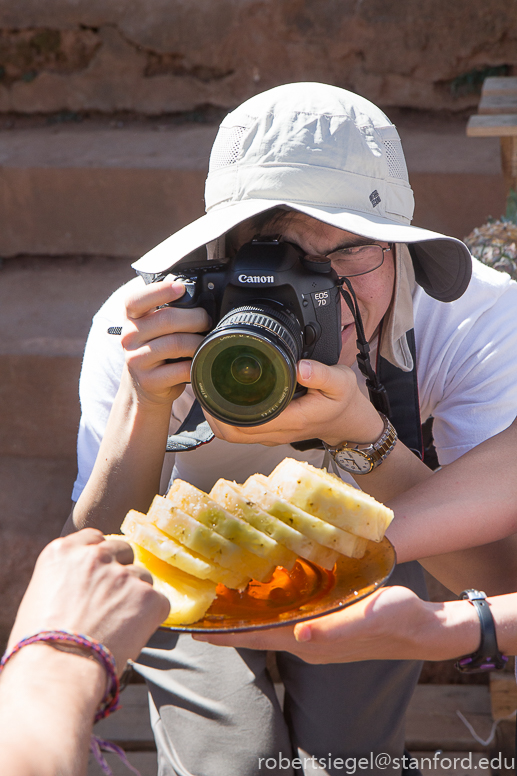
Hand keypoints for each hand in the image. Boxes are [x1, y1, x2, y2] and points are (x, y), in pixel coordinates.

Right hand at [8, 529, 169, 674]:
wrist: (57, 672)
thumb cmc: (39, 646)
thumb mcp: (40, 597)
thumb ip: (66, 580)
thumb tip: (81, 588)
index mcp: (63, 551)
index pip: (94, 538)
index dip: (101, 558)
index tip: (101, 574)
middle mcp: (95, 555)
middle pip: (123, 551)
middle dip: (122, 572)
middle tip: (114, 602)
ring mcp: (123, 574)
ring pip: (143, 578)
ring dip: (137, 598)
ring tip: (118, 627)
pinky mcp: (147, 596)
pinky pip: (160, 603)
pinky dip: (152, 619)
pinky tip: (132, 637)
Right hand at [121, 276, 210, 405]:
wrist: (143, 388)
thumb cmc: (155, 352)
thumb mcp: (153, 329)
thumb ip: (167, 313)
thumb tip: (200, 302)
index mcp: (131, 318)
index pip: (136, 299)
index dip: (160, 290)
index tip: (181, 287)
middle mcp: (129, 337)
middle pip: (166, 320)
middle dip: (195, 318)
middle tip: (206, 321)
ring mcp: (137, 360)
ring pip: (176, 343)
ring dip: (198, 342)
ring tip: (205, 343)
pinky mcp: (149, 380)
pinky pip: (181, 368)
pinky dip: (196, 363)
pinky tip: (200, 361)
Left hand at [193, 586, 434, 662]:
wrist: (423, 629)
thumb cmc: (398, 619)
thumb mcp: (370, 616)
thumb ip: (335, 629)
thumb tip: (299, 634)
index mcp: (310, 640)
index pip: (257, 637)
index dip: (225, 633)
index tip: (194, 626)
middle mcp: (307, 641)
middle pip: (257, 633)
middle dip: (227, 624)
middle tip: (198, 607)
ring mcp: (316, 637)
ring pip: (270, 627)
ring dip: (245, 618)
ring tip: (220, 601)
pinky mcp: (325, 628)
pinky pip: (286, 621)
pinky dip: (266, 613)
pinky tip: (263, 598)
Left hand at [205, 359, 383, 446]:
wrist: (351, 422)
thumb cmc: (344, 402)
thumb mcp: (342, 382)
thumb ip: (323, 374)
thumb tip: (301, 367)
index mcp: (291, 420)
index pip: (244, 425)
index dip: (220, 412)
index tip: (208, 389)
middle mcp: (277, 432)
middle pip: (230, 434)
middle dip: (211, 414)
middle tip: (201, 387)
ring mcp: (273, 435)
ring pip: (234, 435)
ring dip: (217, 417)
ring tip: (208, 391)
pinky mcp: (271, 432)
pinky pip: (242, 431)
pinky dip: (229, 418)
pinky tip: (225, 399)